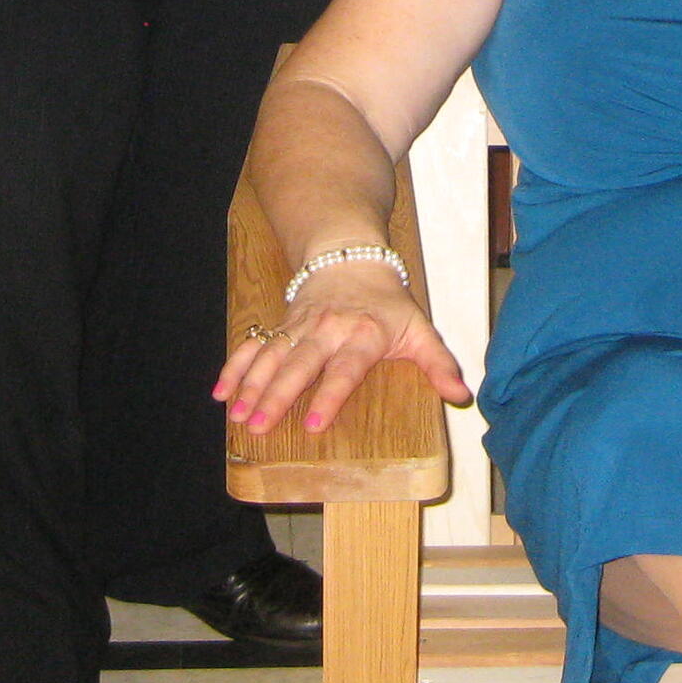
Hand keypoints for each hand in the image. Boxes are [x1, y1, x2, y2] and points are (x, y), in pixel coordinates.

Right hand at [213, 266, 472, 434]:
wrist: (353, 257)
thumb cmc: (389, 304)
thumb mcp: (420, 330)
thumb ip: (438, 364)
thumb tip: (460, 395)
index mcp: (363, 335)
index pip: (345, 370)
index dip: (329, 396)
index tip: (313, 425)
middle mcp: (328, 330)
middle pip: (299, 364)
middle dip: (277, 395)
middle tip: (259, 424)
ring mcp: (300, 326)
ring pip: (272, 355)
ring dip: (252, 385)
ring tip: (238, 414)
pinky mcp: (281, 324)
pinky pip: (254, 345)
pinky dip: (236, 366)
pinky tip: (220, 391)